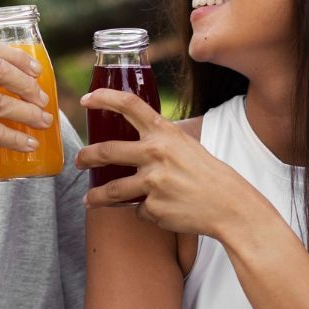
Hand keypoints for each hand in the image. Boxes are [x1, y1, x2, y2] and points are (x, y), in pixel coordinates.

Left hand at [75, 88, 256, 236]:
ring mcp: (152, 183)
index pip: (129, 105)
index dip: (104, 98)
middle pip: (107, 151)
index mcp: (164, 133)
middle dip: (86, 157)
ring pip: (112, 190)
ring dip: (96, 196)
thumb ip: (159, 141)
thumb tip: (134, 140)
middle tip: (79, 160)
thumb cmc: (209, 174)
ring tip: (89, 199)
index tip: (86, 100)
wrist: (229, 206)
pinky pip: (139, 209)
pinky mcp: (153, 208)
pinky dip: (146, 210)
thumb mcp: (186, 146)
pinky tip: (162, 209)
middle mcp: (155, 154)